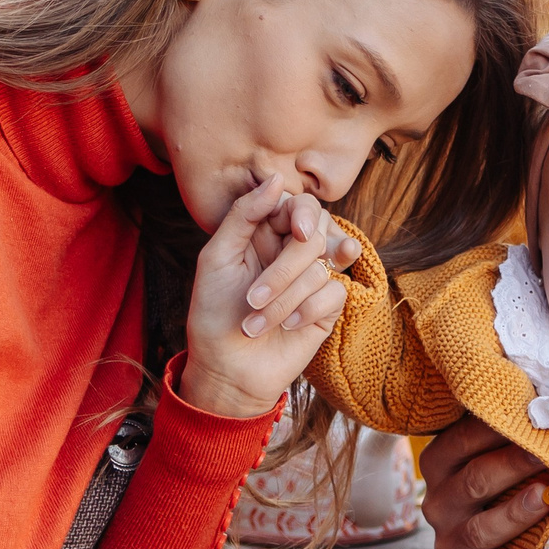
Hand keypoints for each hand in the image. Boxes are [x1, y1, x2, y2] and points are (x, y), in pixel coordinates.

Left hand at [181, 176, 361, 419]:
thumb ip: (244, 214)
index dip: (303, 214)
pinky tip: (287, 327)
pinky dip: (308, 310)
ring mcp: (312, 279)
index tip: (298, 231)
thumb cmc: (213, 313)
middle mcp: (291, 252)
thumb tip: (277, 179)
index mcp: (264, 233)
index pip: (298, 206)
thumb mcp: (217, 258)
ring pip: (323, 266)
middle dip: (287, 267)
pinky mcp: (326, 308)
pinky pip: (335, 292)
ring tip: (255, 323)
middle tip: (254, 298)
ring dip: (287, 299)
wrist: (226, 369)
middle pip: (317, 233)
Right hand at [419, 414, 548, 548]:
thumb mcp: (495, 452)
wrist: (494, 541)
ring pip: (478, 529)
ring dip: (514, 514)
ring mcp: (447, 541)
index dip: (499, 428)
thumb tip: (545, 392)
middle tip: (548, 455)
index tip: (534, 417)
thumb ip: (509, 427)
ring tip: (546, 499)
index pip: (463, 440)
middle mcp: (437, 502)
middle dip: (513, 466)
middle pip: (475, 481)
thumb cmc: (504, 482)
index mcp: (439, 463)